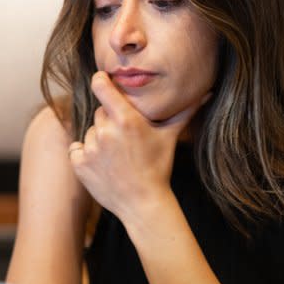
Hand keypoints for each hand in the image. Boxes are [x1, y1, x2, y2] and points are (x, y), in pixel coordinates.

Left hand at [67, 71, 207, 220]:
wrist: (143, 203)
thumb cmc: (158, 167)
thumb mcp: (169, 137)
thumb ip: (185, 112)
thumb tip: (207, 94)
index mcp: (126, 120)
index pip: (101, 86)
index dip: (100, 81)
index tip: (102, 80)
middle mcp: (106, 131)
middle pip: (99, 113)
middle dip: (109, 122)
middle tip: (124, 140)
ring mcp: (91, 148)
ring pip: (89, 133)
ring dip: (98, 140)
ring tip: (116, 157)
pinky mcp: (79, 164)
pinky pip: (76, 149)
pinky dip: (85, 156)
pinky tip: (103, 166)